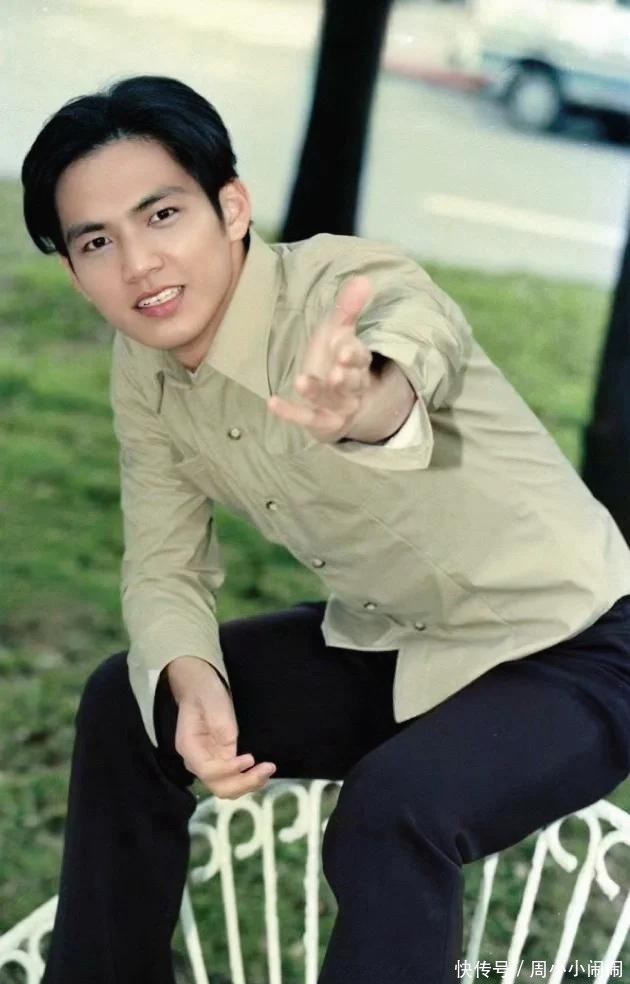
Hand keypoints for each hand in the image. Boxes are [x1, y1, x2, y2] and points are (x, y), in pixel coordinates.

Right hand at [167, 656, 275, 798]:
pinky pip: (232, 779)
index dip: (229, 770)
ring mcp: (208, 763)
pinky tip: (262, 771)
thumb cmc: (207, 693)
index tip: (250, 758)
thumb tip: (231, 747)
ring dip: (248, 784)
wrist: (200, 688)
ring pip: (226, 788)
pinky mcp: (220, 761)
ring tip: (268, 770)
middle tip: (266, 769)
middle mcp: (197, 761)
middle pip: (218, 787)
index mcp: (189, 747)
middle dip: (243, 783)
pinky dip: (247, 780)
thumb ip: (222, 728)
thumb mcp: (214, 704)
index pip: (207, 771)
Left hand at [267, 276, 373, 442]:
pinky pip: (306, 418)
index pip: (360, 358)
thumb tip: (363, 279)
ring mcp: (337, 407)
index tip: (343, 349)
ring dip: (316, 391)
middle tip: (336, 372)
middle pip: (352, 382)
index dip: (353, 355)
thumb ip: (348, 308)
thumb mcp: (340, 332)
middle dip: (345, 377)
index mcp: (357, 363)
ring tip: (301, 381)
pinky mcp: (320, 422)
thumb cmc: (335, 359)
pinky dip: (290, 412)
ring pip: (329, 400)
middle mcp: (351, 387)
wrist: (339, 403)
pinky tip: (272, 403)